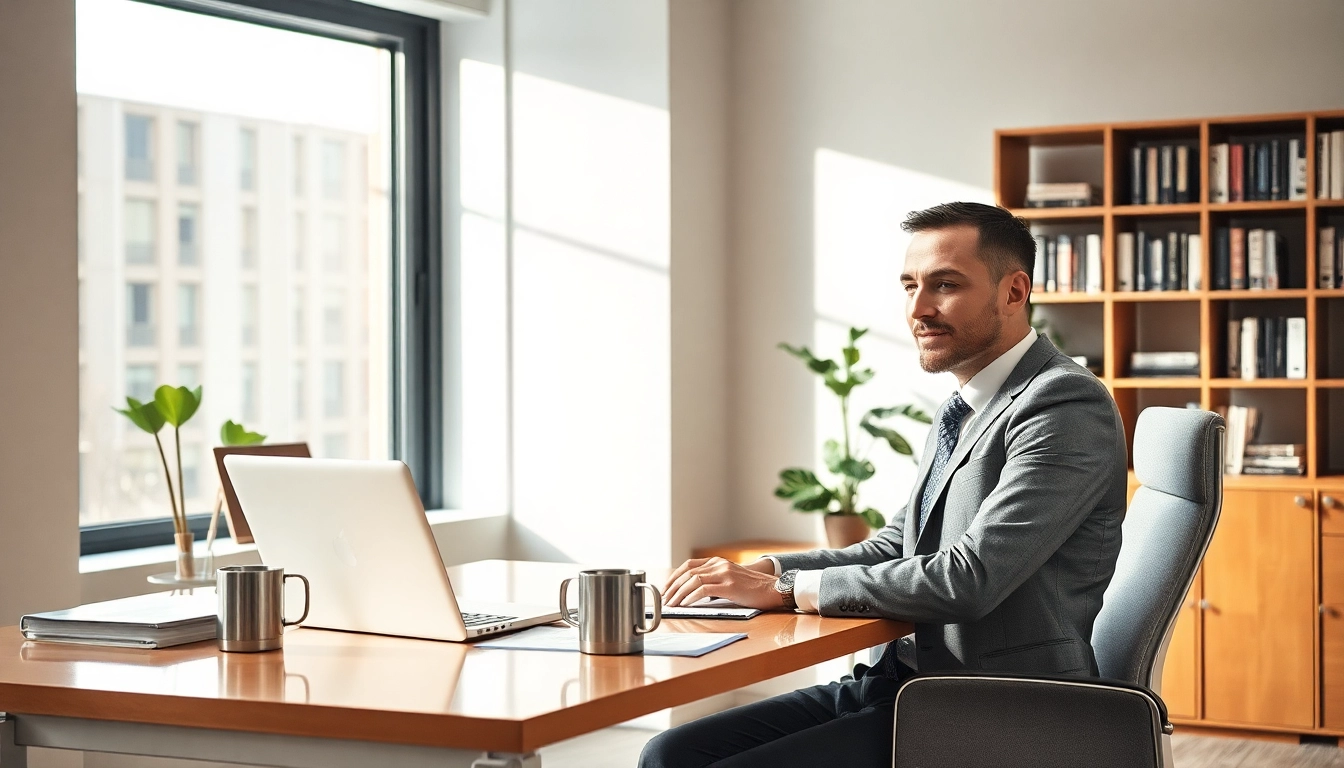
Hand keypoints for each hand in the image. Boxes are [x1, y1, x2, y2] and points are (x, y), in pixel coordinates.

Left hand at [661, 557, 784, 609]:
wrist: (774, 589)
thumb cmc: (753, 589)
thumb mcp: (730, 579)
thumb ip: (715, 580)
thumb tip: (693, 592)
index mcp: (718, 562)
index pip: (689, 565)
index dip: (674, 577)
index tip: (666, 588)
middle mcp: (719, 564)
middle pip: (688, 572)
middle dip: (672, 586)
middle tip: (664, 599)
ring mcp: (724, 574)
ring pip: (693, 580)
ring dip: (679, 593)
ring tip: (672, 604)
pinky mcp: (729, 586)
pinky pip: (703, 590)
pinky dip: (691, 597)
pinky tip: (685, 604)